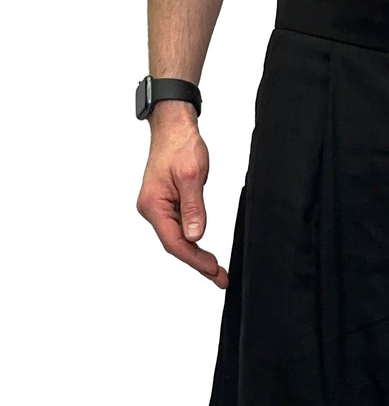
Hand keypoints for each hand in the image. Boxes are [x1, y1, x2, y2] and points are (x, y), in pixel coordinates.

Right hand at [136, 104, 227, 287]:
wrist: (174, 127)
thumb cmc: (179, 144)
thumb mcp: (192, 176)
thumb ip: (193, 208)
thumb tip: (195, 236)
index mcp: (153, 204)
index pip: (174, 241)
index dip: (195, 259)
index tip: (213, 270)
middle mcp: (152, 209)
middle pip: (175, 245)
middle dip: (198, 263)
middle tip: (220, 278)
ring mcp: (158, 208)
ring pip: (178, 239)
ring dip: (196, 255)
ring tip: (216, 270)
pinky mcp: (167, 205)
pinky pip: (180, 229)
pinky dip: (193, 242)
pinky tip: (205, 252)